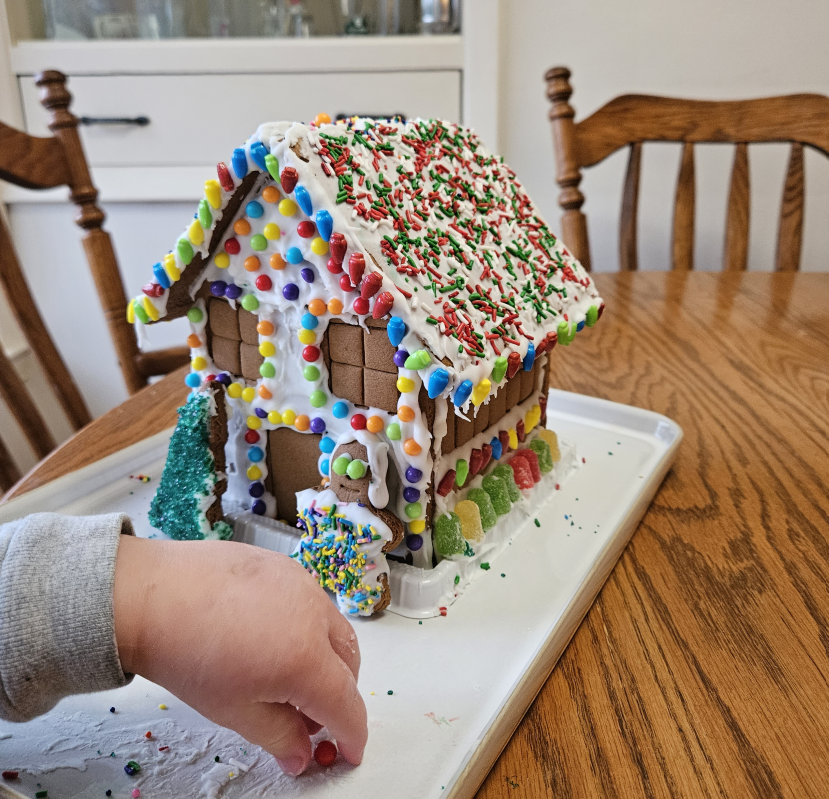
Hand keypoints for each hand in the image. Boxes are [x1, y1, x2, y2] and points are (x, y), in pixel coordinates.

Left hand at [113, 535, 365, 775]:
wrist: (151, 595)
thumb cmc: (188, 655)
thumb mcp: (234, 712)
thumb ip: (279, 737)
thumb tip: (301, 754)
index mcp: (307, 659)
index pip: (347, 704)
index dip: (352, 734)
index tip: (348, 751)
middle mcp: (316, 615)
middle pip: (349, 663)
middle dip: (339, 695)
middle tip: (308, 718)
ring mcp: (302, 584)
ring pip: (334, 628)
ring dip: (326, 658)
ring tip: (287, 674)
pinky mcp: (285, 565)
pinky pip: (312, 600)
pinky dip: (307, 625)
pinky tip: (271, 635)